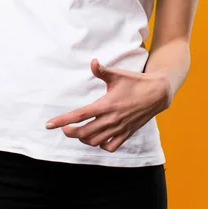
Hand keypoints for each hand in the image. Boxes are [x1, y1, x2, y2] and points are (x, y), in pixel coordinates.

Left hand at [45, 59, 171, 152]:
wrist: (157, 93)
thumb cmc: (135, 82)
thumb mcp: (117, 75)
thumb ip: (102, 70)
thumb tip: (92, 62)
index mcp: (106, 105)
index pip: (79, 115)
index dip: (62, 120)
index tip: (49, 124)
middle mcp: (111, 120)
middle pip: (84, 132)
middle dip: (70, 131)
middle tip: (64, 127)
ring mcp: (119, 128)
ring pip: (95, 141)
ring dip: (83, 139)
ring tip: (77, 132)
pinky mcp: (127, 133)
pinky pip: (110, 146)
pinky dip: (100, 145)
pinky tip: (97, 138)